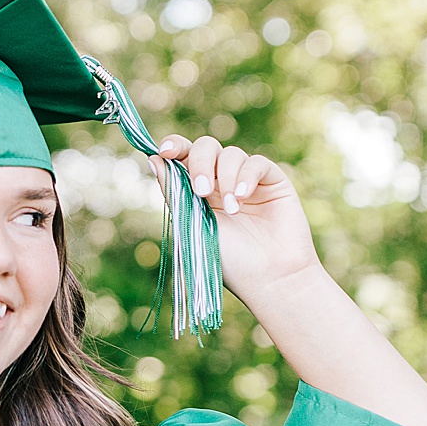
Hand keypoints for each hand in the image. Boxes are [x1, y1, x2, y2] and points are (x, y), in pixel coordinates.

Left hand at [149, 134, 320, 312]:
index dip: (174, 147)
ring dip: (225, 177)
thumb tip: (153, 159)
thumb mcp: (192, 226)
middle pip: (205, 148)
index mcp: (198, 194)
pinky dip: (246, 176)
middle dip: (199, 163)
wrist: (269, 278)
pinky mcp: (272, 180)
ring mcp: (247, 180)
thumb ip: (175, 193)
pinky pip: (255, 162)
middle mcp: (222, 183)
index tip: (165, 152)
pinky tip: (244, 197)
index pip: (183, 158)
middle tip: (202, 191)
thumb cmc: (230, 261)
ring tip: (232, 210)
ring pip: (230, 154)